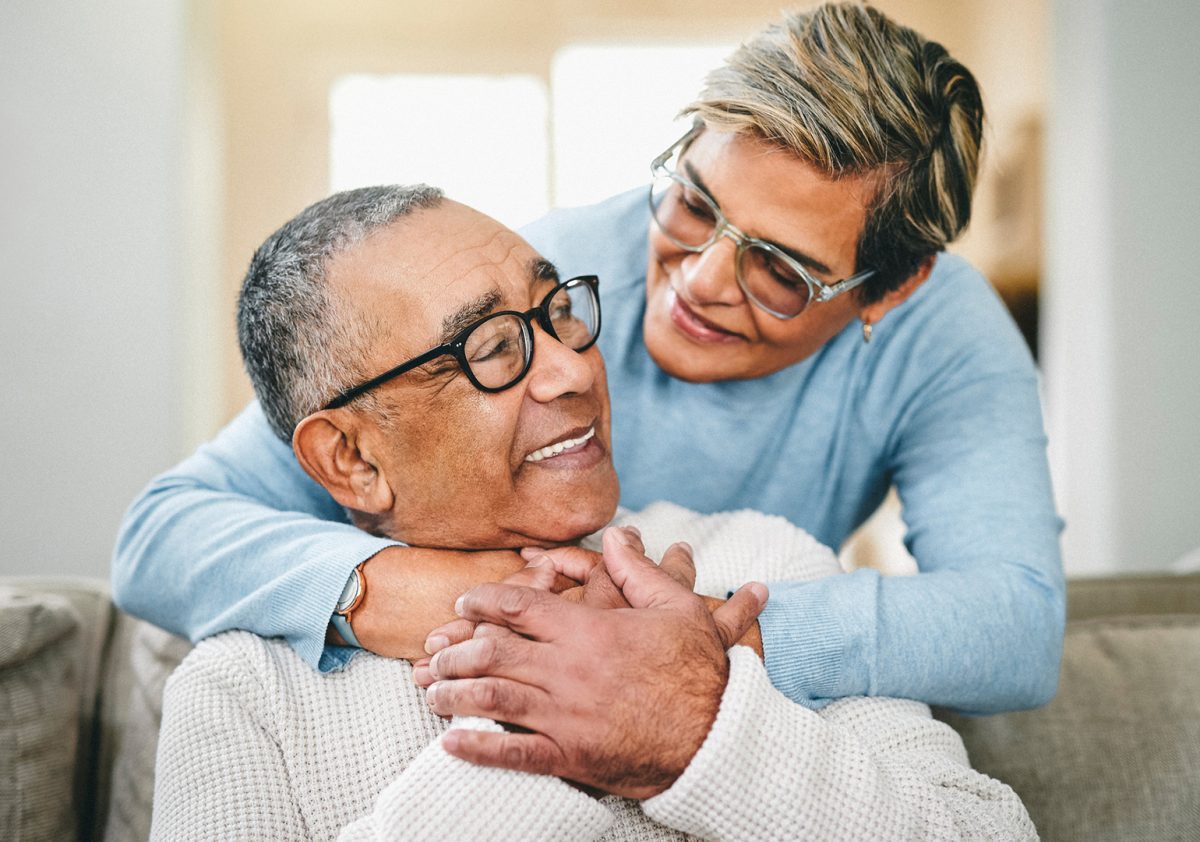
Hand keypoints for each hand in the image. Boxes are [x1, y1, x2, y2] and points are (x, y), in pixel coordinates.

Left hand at [423, 526, 766, 797]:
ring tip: (432, 691)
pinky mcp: (570, 755)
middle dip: (454, 649)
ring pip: (490, 698)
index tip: (465, 602)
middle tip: (436, 651)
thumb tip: (616, 537)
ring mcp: (565, 715)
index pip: (519, 605)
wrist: (717, 737)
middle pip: (490, 651)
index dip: (483, 600)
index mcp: (588, 630)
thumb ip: (639, 571)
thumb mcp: (678, 608)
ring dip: (452, 693)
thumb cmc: (700, 671)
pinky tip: (451, 743)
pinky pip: (512, 753)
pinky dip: (476, 748)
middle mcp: (567, 670)